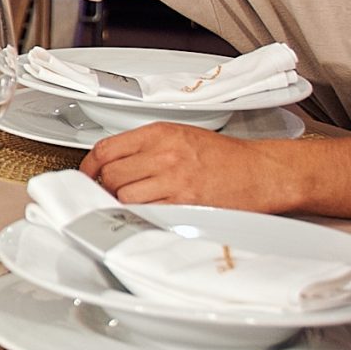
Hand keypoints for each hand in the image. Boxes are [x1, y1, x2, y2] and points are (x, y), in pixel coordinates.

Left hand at [80, 124, 299, 211]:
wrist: (262, 172)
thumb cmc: (227, 158)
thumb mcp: (183, 137)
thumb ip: (147, 148)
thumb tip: (113, 165)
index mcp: (161, 133)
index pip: (106, 148)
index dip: (89, 166)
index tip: (88, 175)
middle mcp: (165, 153)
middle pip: (111, 175)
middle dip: (107, 188)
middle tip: (114, 194)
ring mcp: (174, 179)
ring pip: (124, 196)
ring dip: (123, 204)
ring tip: (134, 205)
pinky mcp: (185, 203)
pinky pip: (146, 212)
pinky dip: (140, 215)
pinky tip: (147, 213)